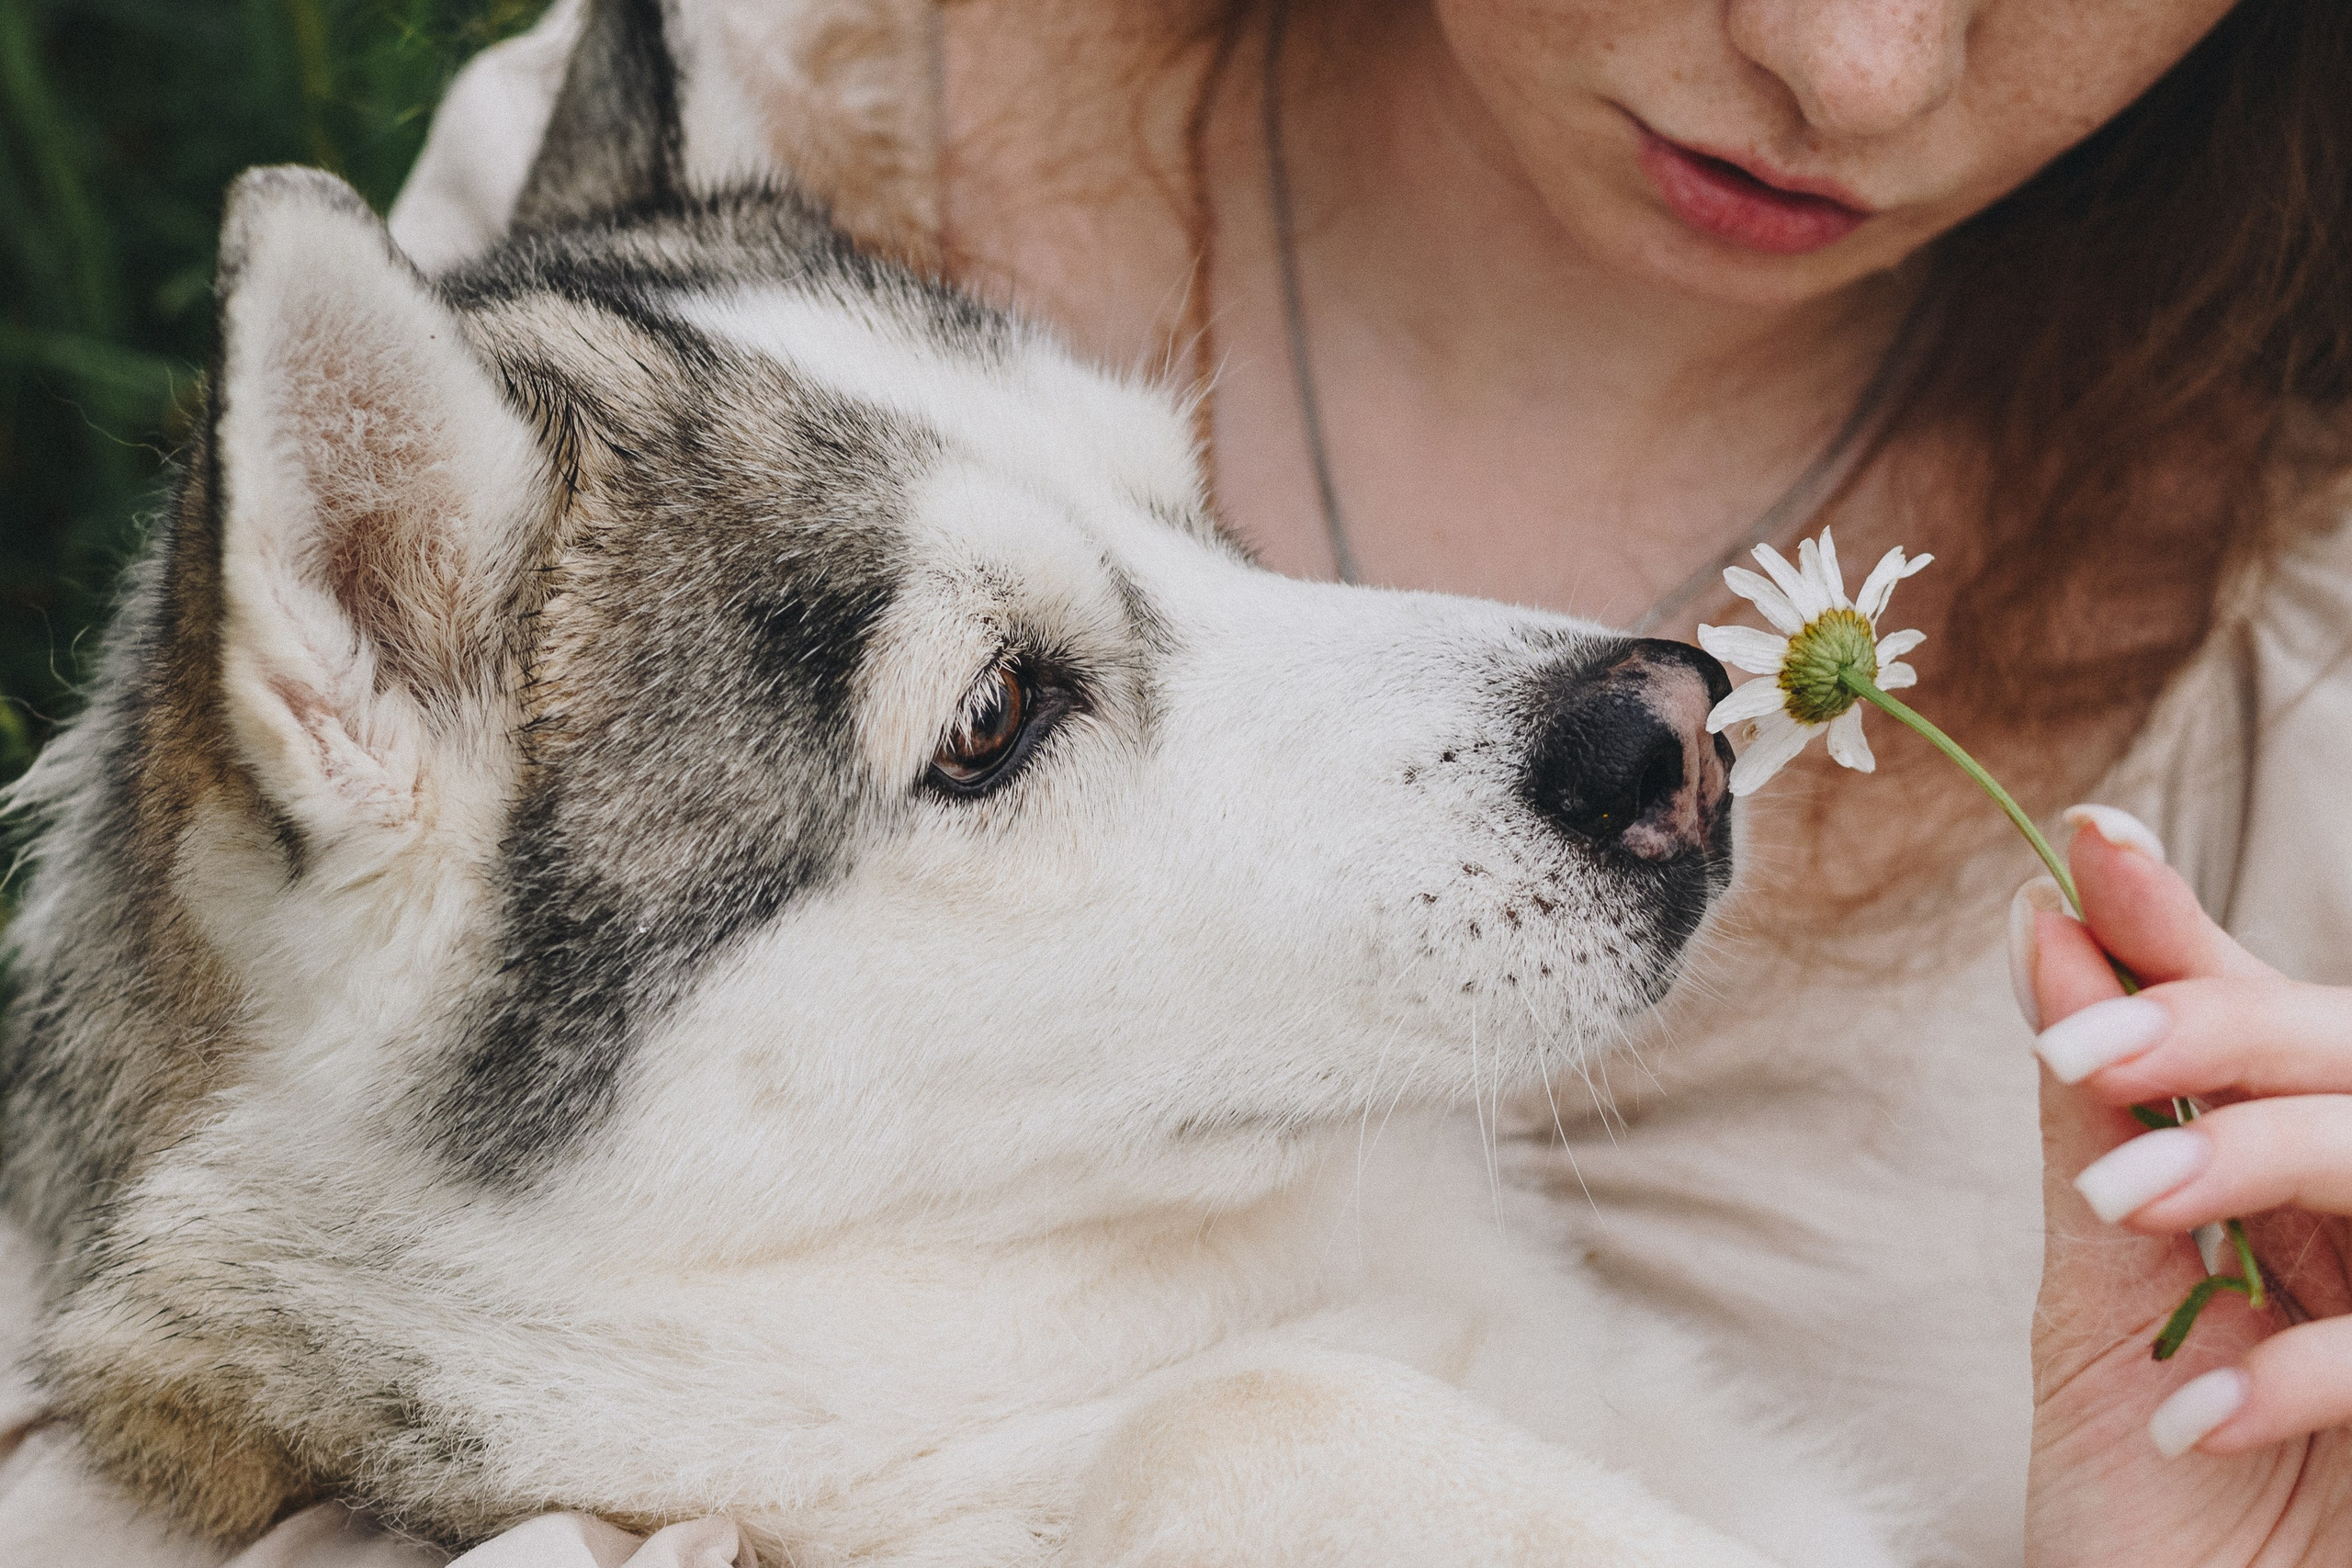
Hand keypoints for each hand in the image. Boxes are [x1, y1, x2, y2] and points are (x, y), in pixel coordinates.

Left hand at [2021, 806, 2351, 1565]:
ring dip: (2261, 1155)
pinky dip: (2301, 1372)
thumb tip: (2048, 933)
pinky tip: (2192, 1412)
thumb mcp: (2101, 1309)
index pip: (2261, 1033)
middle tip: (2082, 1040)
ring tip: (2124, 1200)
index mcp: (2306, 1202)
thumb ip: (2096, 1130)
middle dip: (2229, 1026)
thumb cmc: (2154, 1518)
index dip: (2183, 936)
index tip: (2086, 842)